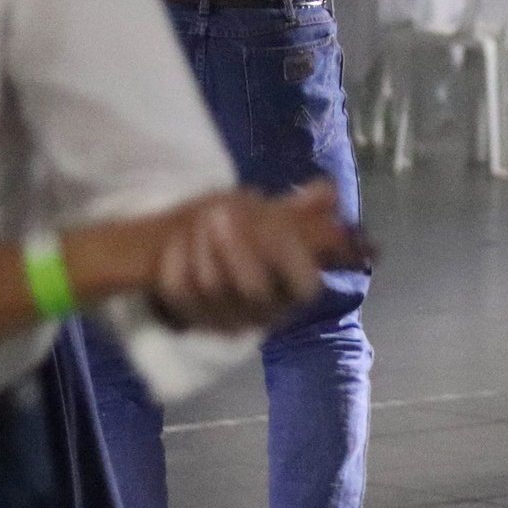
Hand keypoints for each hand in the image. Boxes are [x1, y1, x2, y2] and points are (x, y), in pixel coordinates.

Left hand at [145, 181, 369, 332]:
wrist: (202, 258)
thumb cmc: (248, 236)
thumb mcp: (276, 218)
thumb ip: (301, 210)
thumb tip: (329, 191)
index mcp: (294, 289)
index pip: (305, 285)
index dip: (292, 254)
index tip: (275, 219)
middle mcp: (264, 309)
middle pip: (254, 287)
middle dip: (238, 245)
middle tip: (222, 211)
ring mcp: (225, 317)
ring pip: (213, 285)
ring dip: (204, 243)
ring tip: (203, 217)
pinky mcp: (188, 313)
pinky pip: (180, 288)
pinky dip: (178, 259)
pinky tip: (180, 239)